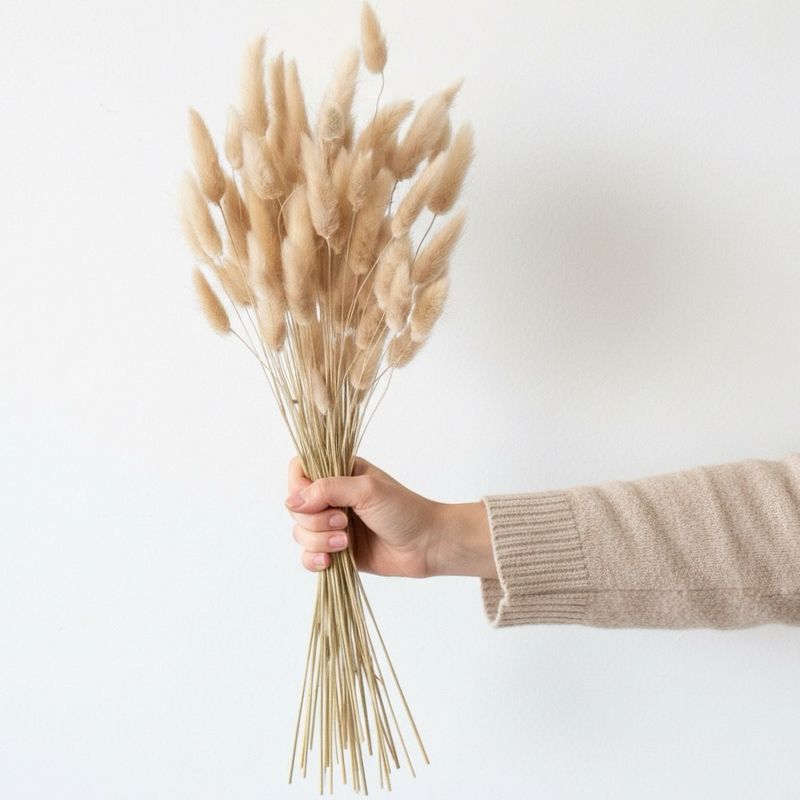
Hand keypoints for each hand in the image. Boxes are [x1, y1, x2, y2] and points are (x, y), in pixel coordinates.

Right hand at [285, 456, 496, 578]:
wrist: (427, 545)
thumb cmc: (404, 510)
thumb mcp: (367, 490)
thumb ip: (328, 490)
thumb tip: (292, 501)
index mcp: (339, 472)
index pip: (299, 471)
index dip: (299, 487)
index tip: (315, 500)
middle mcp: (332, 497)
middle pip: (296, 507)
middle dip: (314, 520)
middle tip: (343, 522)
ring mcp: (332, 525)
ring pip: (300, 533)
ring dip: (318, 541)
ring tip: (345, 543)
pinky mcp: (335, 551)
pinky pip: (307, 557)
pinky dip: (314, 560)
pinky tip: (331, 561)